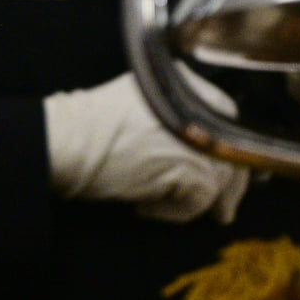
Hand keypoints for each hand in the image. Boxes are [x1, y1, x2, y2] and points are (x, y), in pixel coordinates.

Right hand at [43, 68, 248, 223]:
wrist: (67, 139)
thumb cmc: (92, 124)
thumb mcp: (141, 100)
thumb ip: (174, 114)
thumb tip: (196, 147)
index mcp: (192, 87)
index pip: (229, 123)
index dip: (229, 153)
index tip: (228, 174)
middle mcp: (202, 108)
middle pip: (232, 152)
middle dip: (228, 186)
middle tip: (221, 210)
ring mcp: (198, 138)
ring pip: (220, 178)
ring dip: (198, 201)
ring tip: (169, 208)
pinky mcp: (188, 168)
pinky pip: (200, 199)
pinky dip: (177, 212)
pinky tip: (148, 207)